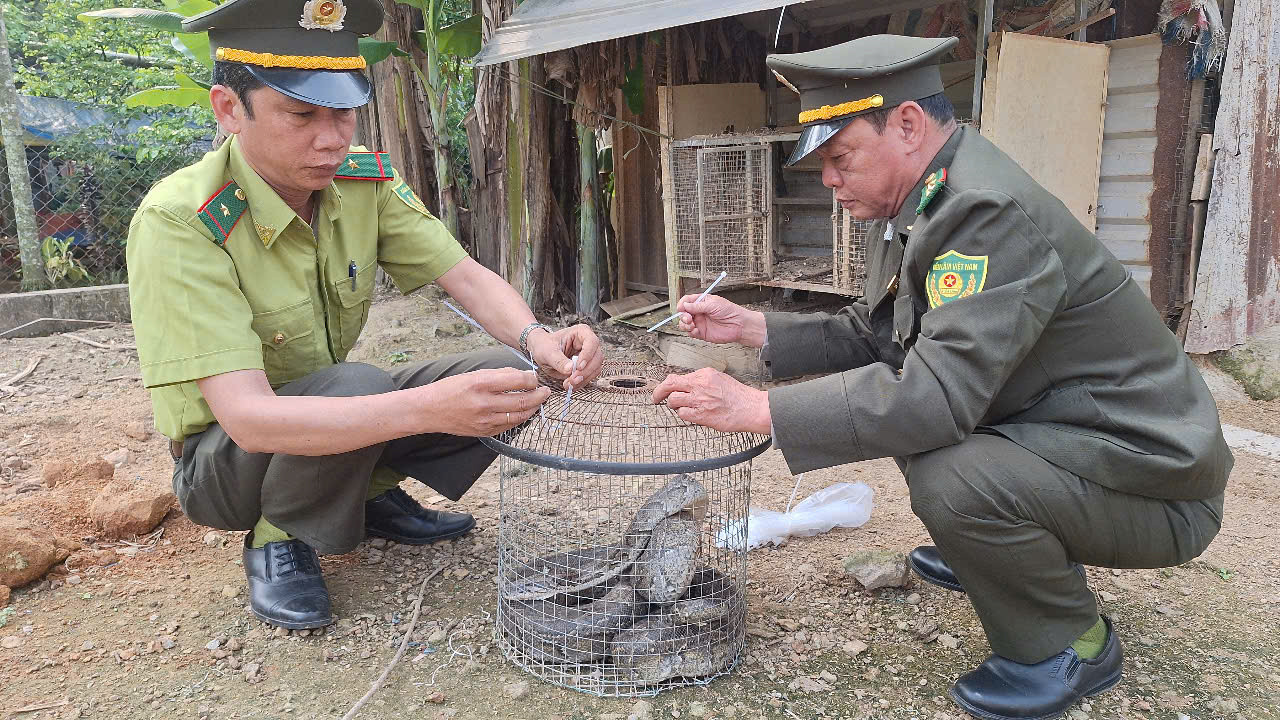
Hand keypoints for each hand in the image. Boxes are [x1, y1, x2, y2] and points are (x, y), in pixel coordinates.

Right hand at [421, 368, 550, 436]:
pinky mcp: (484, 432)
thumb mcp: (473, 374)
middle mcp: (484, 403)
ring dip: (533, 409)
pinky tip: (524, 412)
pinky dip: (520, 419)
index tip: (535, 377)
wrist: (429, 410)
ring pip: (519, 416)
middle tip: (546, 392)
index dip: (531, 379)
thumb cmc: (450, 389)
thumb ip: (499, 375)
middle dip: (539, 396)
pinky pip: (509, 426)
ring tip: (539, 402)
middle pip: (522, 401)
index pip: (517, 380)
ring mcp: (484, 420)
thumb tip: (522, 376)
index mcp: (481, 383)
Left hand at [527, 324, 604, 389]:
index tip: (578, 367)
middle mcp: (588, 343)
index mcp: (581, 332)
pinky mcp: (587, 366)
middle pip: (597, 357)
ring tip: (568, 384)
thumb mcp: (548, 352)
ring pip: (595, 368)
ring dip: (584, 379)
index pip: (592, 342)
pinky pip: (590, 376)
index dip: (587, 355)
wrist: (541, 351)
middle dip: (585, 371)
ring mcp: (589, 355)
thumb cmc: (544, 345)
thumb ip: (559, 361)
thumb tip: (570, 369)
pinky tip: (571, 385)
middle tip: (572, 380)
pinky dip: (582, 382)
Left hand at [652, 368, 770, 433]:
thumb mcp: (719, 378)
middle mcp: (700, 385)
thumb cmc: (738, 396)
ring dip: (673, 405)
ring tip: (680, 408)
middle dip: (658, 392)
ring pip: (673, 400)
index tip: (663, 389)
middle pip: (669, 385)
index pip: (677, 376)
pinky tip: (690, 415)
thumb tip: (684, 385)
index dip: (667, 384)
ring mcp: (700, 400)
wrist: (750, 408)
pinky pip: (682, 414)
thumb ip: (701, 380)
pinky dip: (683, 415)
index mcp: (704, 374)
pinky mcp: (701, 415)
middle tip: (655, 398)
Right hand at [675, 295, 766, 347]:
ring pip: (684, 324)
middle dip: (683, 316)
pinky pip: (691, 333)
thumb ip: (698, 306)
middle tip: (688, 318)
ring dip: (684, 324)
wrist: (739, 325)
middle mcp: (699, 312)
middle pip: (683, 313)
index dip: (682, 304)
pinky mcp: (702, 333)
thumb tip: (685, 305)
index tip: (681, 308)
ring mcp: (700, 322)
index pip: (687, 301)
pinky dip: (691, 332)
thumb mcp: (713, 305)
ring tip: (692, 325)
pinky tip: (697, 331)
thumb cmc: (730, 311)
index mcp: (702, 302)